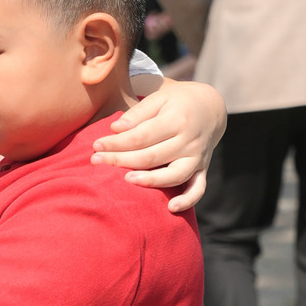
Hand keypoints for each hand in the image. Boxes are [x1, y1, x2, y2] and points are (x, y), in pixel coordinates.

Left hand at [91, 76, 224, 212]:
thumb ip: (138, 113)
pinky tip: (170, 208)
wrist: (210, 108)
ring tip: (127, 181)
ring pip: (174, 175)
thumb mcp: (159, 98)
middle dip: (121, 161)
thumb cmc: (176, 102)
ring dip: (150, 181)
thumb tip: (115, 129)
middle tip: (95, 162)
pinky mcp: (202, 170)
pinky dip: (187, 200)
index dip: (117, 143)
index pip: (141, 136)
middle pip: (152, 157)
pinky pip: (198, 189)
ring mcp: (197, 157)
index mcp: (177, 120)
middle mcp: (189, 140)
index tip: (96, 146)